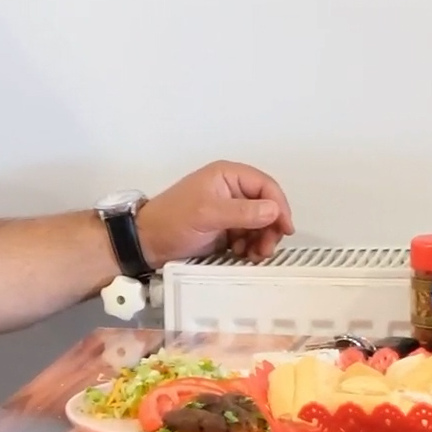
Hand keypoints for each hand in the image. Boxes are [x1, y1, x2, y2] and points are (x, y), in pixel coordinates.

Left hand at [136, 162, 293, 266]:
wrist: (147, 243)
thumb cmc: (173, 221)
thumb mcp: (208, 214)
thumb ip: (243, 212)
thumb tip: (274, 211)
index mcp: (227, 176)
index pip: (265, 186)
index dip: (279, 206)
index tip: (285, 229)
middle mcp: (231, 190)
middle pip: (266, 206)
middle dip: (270, 228)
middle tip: (266, 249)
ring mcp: (228, 210)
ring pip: (259, 224)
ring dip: (261, 240)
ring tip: (252, 255)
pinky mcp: (225, 229)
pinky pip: (248, 236)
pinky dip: (250, 247)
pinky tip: (241, 255)